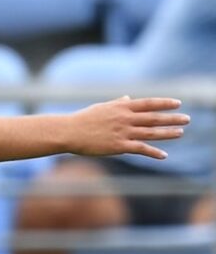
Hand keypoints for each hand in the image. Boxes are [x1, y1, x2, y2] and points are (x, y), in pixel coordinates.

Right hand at [65, 97, 189, 159]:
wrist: (68, 132)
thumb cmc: (82, 120)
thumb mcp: (101, 107)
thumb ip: (117, 103)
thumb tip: (128, 98)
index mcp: (122, 107)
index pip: (149, 103)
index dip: (164, 103)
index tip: (178, 103)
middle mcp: (125, 118)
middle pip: (154, 117)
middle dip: (172, 118)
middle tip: (187, 119)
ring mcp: (123, 132)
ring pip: (151, 132)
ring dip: (168, 133)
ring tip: (180, 133)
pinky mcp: (118, 146)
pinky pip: (140, 149)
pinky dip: (153, 152)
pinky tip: (163, 155)